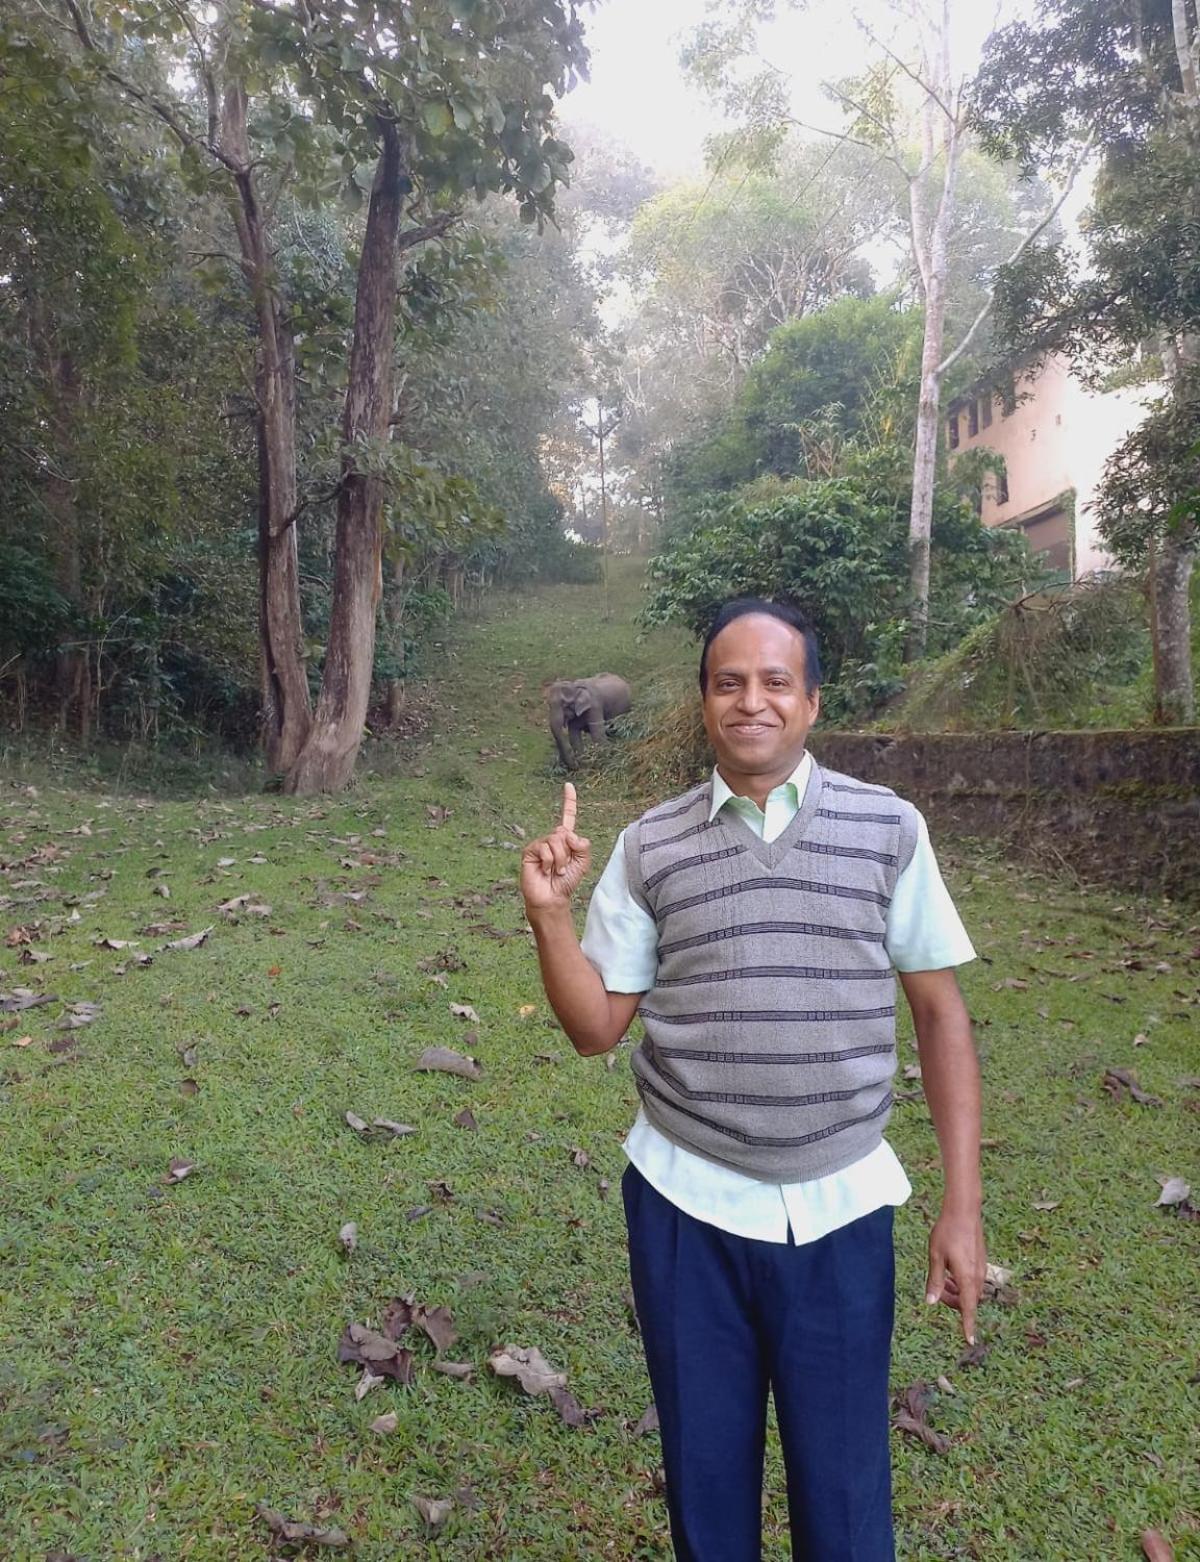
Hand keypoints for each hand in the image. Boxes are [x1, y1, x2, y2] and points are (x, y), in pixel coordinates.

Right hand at [520, 783, 591, 911]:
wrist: (552, 898)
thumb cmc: (567, 882)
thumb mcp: (583, 863)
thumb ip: (582, 845)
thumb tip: (569, 834)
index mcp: (566, 839)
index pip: (567, 816)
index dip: (568, 801)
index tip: (568, 785)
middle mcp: (552, 839)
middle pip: (564, 832)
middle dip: (568, 852)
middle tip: (564, 867)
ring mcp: (540, 844)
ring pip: (556, 841)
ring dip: (560, 859)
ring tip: (555, 871)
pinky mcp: (530, 851)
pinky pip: (545, 849)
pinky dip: (549, 861)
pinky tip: (544, 870)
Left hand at [925, 1208, 986, 1344]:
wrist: (964, 1211)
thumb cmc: (947, 1233)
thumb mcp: (935, 1257)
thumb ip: (935, 1281)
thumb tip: (931, 1302)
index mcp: (967, 1278)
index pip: (968, 1308)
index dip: (968, 1325)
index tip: (969, 1340)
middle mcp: (978, 1276)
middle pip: (968, 1301)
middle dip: (954, 1303)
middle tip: (938, 1294)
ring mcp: (982, 1268)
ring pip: (970, 1290)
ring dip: (957, 1292)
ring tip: (942, 1281)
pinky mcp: (981, 1261)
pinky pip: (973, 1280)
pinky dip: (962, 1282)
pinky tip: (950, 1271)